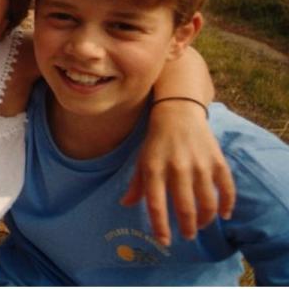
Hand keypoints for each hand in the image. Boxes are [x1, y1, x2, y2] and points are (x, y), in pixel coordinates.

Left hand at [121, 101, 234, 246]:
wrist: (178, 113)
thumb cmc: (156, 142)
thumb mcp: (142, 160)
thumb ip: (136, 185)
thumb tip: (125, 205)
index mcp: (154, 169)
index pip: (156, 205)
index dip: (160, 226)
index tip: (165, 241)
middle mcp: (177, 168)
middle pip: (185, 207)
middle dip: (187, 227)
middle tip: (188, 236)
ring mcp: (199, 164)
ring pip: (207, 202)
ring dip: (205, 219)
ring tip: (201, 225)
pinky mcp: (217, 160)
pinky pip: (227, 188)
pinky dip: (227, 205)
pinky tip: (224, 215)